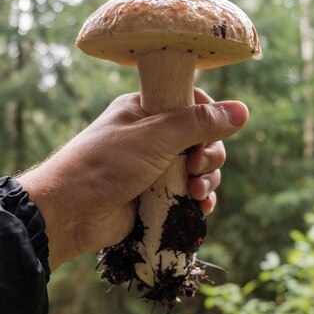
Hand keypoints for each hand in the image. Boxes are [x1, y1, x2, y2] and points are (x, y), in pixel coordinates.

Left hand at [17, 88, 248, 269]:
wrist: (71, 211)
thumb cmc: (108, 163)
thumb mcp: (155, 136)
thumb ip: (199, 123)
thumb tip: (242, 111)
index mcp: (146, 109)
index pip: (192, 103)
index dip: (209, 118)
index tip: (212, 132)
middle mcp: (151, 136)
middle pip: (201, 139)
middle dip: (208, 155)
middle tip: (195, 168)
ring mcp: (153, 167)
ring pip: (198, 169)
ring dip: (206, 180)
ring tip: (196, 193)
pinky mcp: (154, 196)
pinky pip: (188, 194)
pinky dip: (198, 200)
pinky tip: (200, 208)